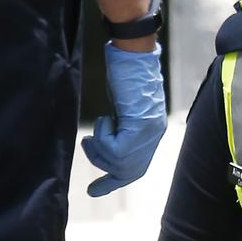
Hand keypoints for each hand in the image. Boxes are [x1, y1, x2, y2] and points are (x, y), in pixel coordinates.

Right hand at [82, 43, 166, 196]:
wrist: (134, 50)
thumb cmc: (126, 70)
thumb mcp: (122, 104)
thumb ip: (120, 126)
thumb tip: (107, 143)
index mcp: (152, 133)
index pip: (136, 169)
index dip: (115, 181)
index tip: (94, 190)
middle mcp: (154, 136)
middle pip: (128, 173)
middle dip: (104, 167)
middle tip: (87, 145)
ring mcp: (148, 134)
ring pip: (119, 164)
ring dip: (99, 149)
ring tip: (95, 129)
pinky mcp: (140, 128)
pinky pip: (115, 150)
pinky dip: (103, 137)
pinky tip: (105, 120)